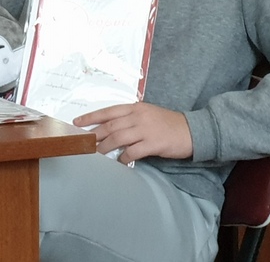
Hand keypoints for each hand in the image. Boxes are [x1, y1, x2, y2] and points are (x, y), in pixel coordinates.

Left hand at [73, 102, 192, 163]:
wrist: (192, 130)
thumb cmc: (167, 123)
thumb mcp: (147, 114)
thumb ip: (130, 118)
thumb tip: (109, 129)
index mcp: (135, 107)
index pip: (108, 111)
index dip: (91, 117)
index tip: (77, 122)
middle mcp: (138, 116)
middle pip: (110, 125)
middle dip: (94, 135)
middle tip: (83, 143)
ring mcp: (146, 130)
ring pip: (118, 138)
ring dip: (104, 147)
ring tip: (96, 154)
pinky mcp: (153, 143)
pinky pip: (132, 151)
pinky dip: (123, 157)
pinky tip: (119, 161)